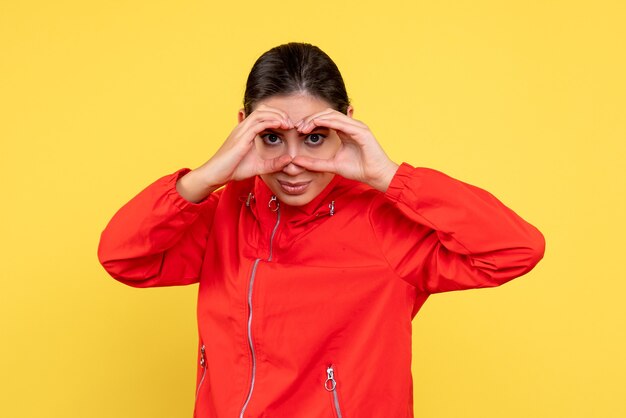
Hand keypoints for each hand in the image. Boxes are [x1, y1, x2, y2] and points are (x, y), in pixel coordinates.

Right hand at [177, 105, 293, 201]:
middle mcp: (243, 127)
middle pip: (263, 109)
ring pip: (261, 113)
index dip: (278, 116)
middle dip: (279, 113)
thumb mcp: (260, 167)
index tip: (289, 126)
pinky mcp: (241, 138)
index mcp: (246, 131)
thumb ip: (274, 164)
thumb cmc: (234, 169)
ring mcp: (241, 130)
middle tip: (291, 123)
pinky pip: (258, 123)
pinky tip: (281, 125)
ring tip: (288, 123)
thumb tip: (290, 160)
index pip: (263, 115)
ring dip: (277, 115)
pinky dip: (271, 121)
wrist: (216, 174)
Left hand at [293, 109, 398, 191]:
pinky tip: (316, 124)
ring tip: (304, 126)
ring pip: (333, 115)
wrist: (376, 176)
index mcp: (345, 131)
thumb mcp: (332, 165)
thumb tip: (296, 161)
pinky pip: (342, 122)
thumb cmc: (359, 170)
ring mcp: (357, 126)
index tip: (298, 129)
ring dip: (317, 119)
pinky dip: (328, 122)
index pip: (326, 119)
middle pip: (327, 114)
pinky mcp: (362, 131)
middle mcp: (351, 125)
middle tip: (298, 127)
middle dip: (311, 118)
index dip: (311, 122)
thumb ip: (316, 163)